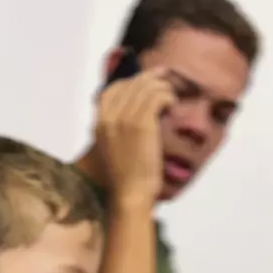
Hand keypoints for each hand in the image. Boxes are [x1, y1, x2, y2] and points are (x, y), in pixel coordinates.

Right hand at [95, 68, 174, 207]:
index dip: (133, 82)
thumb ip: (117, 127)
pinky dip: (168, 97)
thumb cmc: (127, 176)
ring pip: (146, 87)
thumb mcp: (114, 148)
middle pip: (132, 84)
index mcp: (99, 122)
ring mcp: (124, 118)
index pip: (114, 88)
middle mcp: (109, 116)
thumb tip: (134, 111)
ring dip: (163, 89)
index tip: (149, 82)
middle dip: (152, 80)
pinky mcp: (141, 123)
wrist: (131, 193)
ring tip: (172, 99)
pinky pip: (158, 96)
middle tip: (168, 81)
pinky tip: (173, 106)